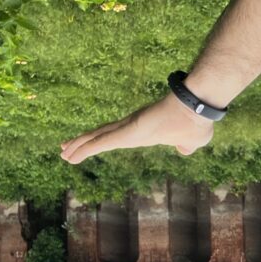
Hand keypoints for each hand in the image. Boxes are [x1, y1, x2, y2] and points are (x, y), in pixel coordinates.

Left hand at [60, 92, 214, 163]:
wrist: (198, 107)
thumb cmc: (197, 122)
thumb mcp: (194, 140)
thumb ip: (186, 145)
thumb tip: (183, 149)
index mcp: (144, 130)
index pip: (117, 136)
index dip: (102, 140)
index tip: (89, 144)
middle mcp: (132, 127)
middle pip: (101, 135)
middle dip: (83, 142)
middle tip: (65, 148)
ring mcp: (129, 128)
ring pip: (97, 138)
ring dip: (78, 146)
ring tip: (62, 152)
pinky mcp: (128, 131)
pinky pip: (101, 142)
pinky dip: (85, 148)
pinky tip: (71, 154)